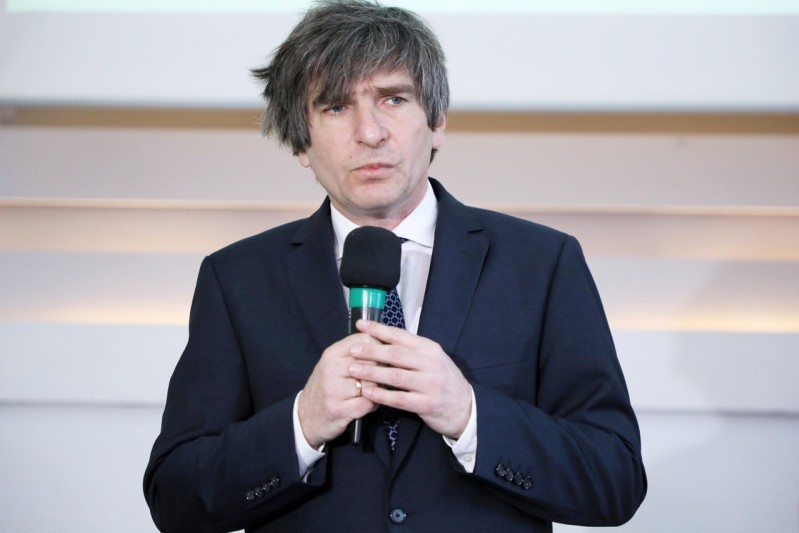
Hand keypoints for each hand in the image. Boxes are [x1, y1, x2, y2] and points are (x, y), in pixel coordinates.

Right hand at [297, 333, 380, 447]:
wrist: (305, 416)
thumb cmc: (325, 387)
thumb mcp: (334, 363)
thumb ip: (355, 353)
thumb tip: (384, 344)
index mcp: (332, 354)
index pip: (365, 340)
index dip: (379, 348)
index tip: (382, 356)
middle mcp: (331, 369)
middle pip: (372, 362)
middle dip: (381, 371)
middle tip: (379, 377)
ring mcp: (333, 390)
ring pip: (372, 384)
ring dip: (377, 390)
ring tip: (372, 392)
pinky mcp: (338, 410)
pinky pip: (368, 403)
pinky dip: (372, 405)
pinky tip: (367, 404)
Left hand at [348, 320, 471, 438]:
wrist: (465, 407)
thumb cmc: (442, 380)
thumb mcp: (432, 359)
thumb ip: (411, 350)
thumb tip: (382, 337)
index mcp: (430, 348)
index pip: (401, 335)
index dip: (379, 329)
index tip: (361, 324)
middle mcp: (431, 363)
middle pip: (396, 354)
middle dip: (371, 350)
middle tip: (352, 349)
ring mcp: (430, 384)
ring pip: (396, 376)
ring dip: (372, 372)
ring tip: (354, 369)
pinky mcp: (427, 404)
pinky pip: (400, 398)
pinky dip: (382, 395)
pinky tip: (368, 392)